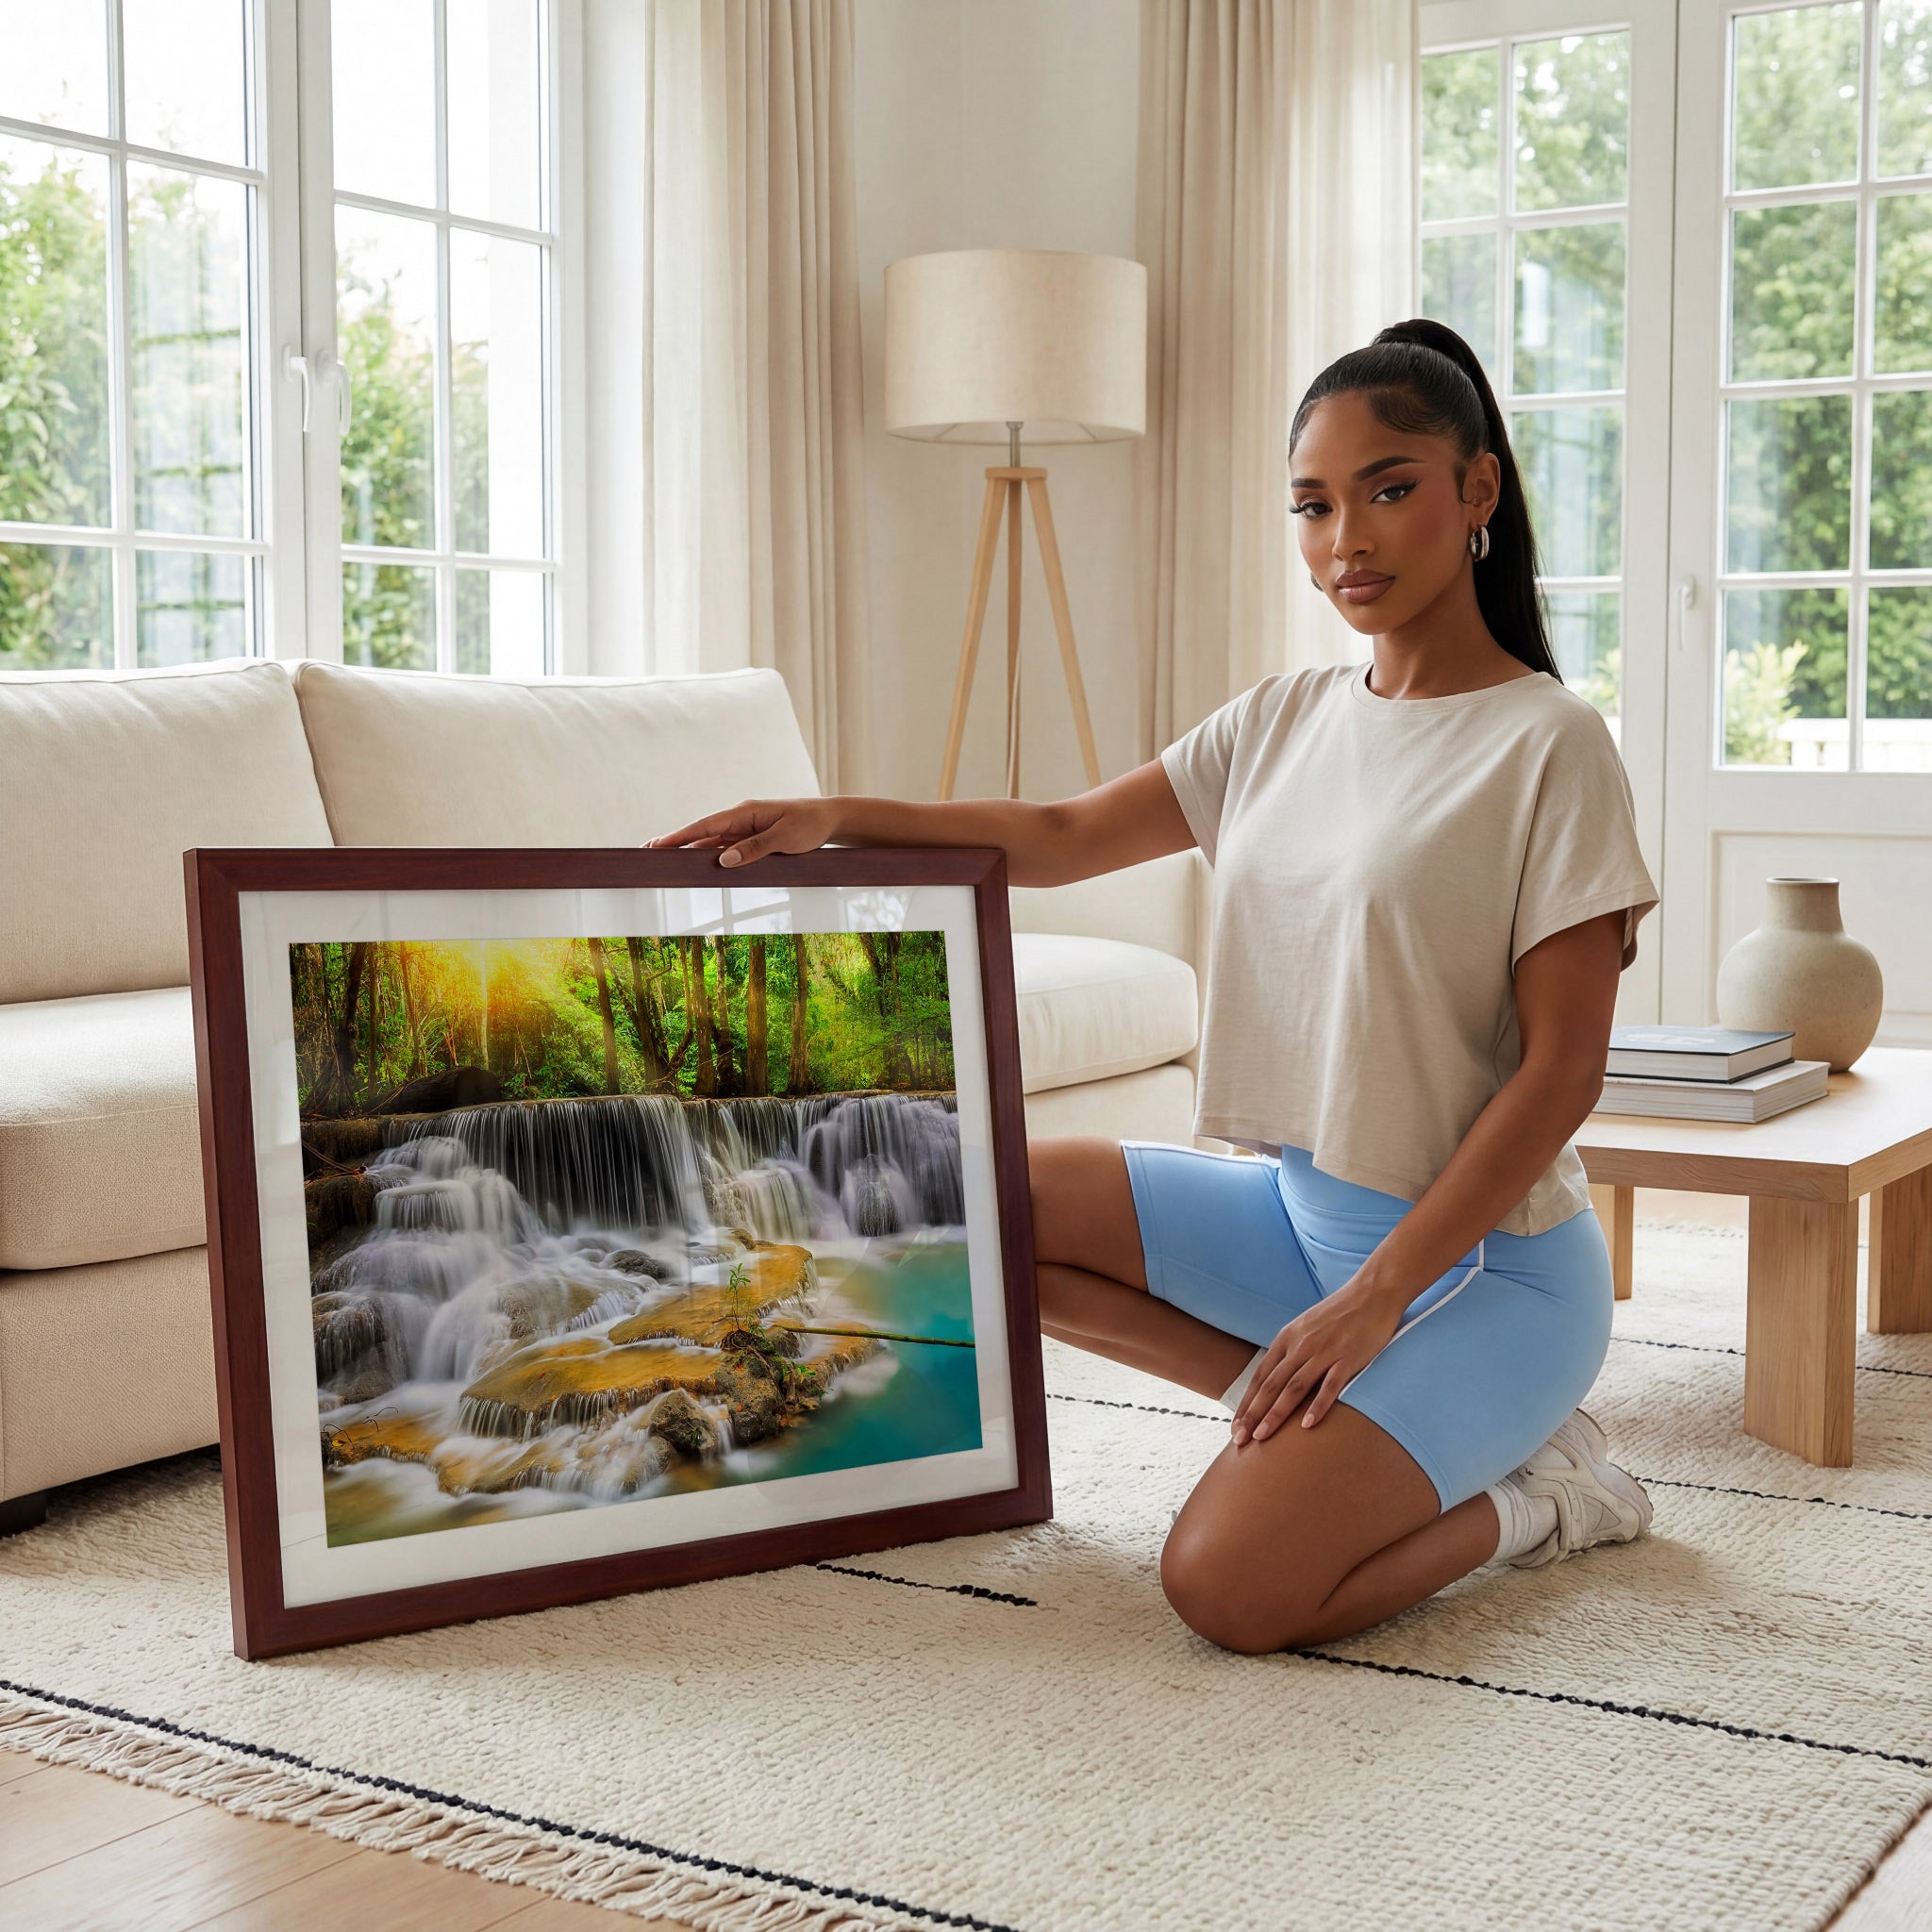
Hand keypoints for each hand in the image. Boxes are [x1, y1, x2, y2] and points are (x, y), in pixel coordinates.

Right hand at [644, 797, 838, 865]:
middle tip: (645, 853)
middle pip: (700, 833)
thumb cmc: (809, 826)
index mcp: (745, 812)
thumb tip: (724, 861)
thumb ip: (755, 848)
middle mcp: (740, 819)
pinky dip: (706, 856)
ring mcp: (743, 829)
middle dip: (673, 842)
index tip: (657, 845)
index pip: (706, 825)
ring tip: (660, 861)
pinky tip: (692, 866)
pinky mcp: (750, 839)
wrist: (828, 820)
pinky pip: (723, 848)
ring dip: (686, 851)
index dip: (680, 836)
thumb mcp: (785, 838)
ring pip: (709, 842)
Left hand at [1229, 1281, 1405, 1444]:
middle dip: (1253, 1413)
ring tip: (1262, 1436)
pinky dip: (1318, 1406)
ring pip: (1294, 1388)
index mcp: (1287, 1338)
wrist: (1372, 1292)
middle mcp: (1301, 1345)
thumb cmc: (1339, 1313)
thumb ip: (1291, 1350)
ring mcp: (1324, 1352)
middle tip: (1239, 1439)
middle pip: (1271, 1385)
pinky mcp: (1348, 1358)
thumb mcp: (1306, 1327)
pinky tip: (1307, 1426)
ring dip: (1276, 1414)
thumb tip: (1276, 1377)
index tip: (1235, 1425)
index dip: (1247, 1402)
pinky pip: (1330, 1386)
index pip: (1261, 1376)